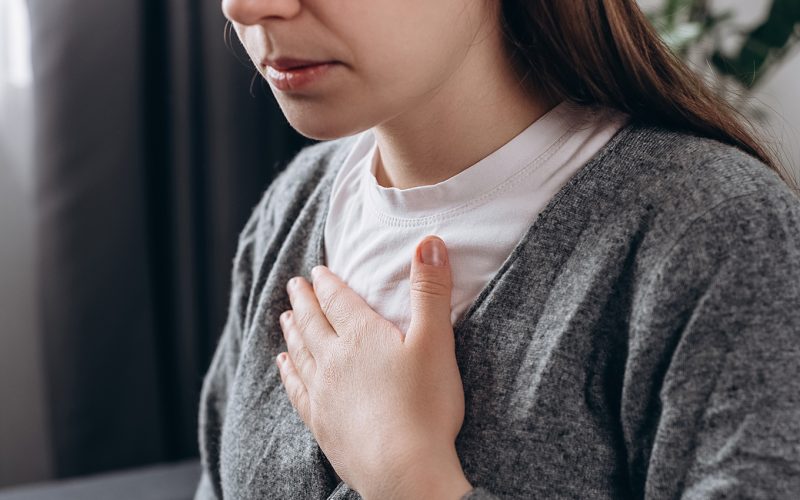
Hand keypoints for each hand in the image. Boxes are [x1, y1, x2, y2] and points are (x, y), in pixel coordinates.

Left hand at [276, 236, 472, 499]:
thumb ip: (431, 290)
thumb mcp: (436, 341)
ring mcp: (323, 393)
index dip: (328, 283)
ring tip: (285, 318)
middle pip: (313, 322)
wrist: (404, 470)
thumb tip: (428, 241)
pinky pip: (296, 389)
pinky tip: (284, 365)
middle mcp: (334, 360)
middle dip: (303, 300)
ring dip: (292, 331)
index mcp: (362, 337)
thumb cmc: (425, 405)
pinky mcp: (321, 423)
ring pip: (300, 353)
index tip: (317, 270)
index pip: (338, 300)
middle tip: (294, 285)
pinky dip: (288, 372)